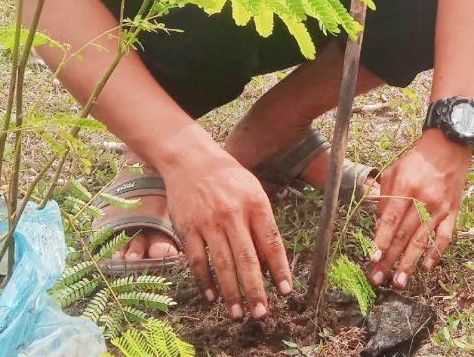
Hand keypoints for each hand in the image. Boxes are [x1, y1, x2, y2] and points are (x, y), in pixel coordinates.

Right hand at [163, 143, 291, 319]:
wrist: (191, 160)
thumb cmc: (228, 179)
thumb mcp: (253, 191)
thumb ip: (261, 223)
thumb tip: (269, 261)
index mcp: (256, 203)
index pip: (271, 242)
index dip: (280, 268)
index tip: (286, 291)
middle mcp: (233, 213)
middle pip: (247, 258)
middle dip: (255, 289)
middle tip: (261, 313)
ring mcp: (209, 221)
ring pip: (222, 264)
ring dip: (231, 292)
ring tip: (238, 313)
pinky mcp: (187, 227)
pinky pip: (197, 260)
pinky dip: (205, 281)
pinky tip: (212, 297)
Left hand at [369, 129, 472, 288]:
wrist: (448, 146)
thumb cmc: (417, 159)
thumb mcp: (394, 171)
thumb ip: (385, 197)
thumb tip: (379, 224)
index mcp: (406, 187)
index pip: (391, 220)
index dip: (380, 241)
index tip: (372, 259)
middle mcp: (423, 200)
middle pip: (403, 235)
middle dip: (389, 259)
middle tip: (378, 278)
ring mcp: (440, 208)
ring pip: (422, 241)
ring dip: (409, 263)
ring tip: (399, 281)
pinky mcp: (452, 213)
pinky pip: (444, 237)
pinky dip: (436, 253)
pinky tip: (427, 266)